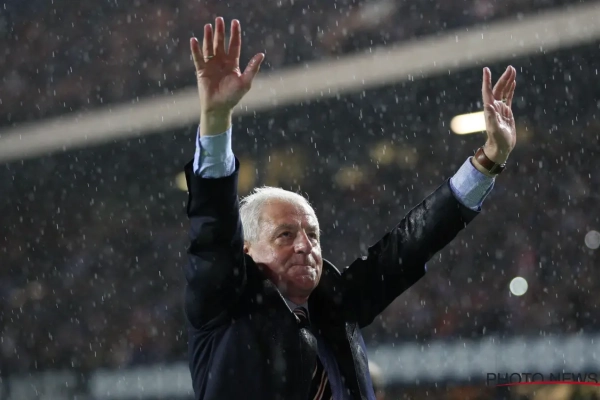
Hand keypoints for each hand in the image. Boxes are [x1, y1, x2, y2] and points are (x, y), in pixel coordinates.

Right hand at [190, 17, 264, 134]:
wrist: (219, 108)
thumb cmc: (233, 96)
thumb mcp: (245, 82)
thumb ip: (252, 68)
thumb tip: (261, 54)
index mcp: (232, 63)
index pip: (234, 45)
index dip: (235, 34)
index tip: (235, 22)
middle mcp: (221, 61)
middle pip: (221, 43)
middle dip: (220, 31)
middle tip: (219, 19)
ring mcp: (211, 65)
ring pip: (209, 47)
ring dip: (208, 37)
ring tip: (208, 26)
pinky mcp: (201, 71)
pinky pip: (198, 58)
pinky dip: (196, 49)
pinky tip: (194, 40)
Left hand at [481, 66, 516, 163]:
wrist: (501, 147)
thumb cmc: (497, 140)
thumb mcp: (495, 129)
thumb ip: (491, 117)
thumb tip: (488, 105)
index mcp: (489, 109)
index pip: (487, 92)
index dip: (486, 80)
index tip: (486, 69)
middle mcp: (494, 107)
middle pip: (498, 89)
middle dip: (503, 78)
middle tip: (511, 68)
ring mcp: (500, 109)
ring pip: (504, 92)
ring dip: (507, 81)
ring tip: (513, 71)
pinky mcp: (506, 112)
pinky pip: (508, 98)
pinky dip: (510, 90)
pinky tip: (513, 83)